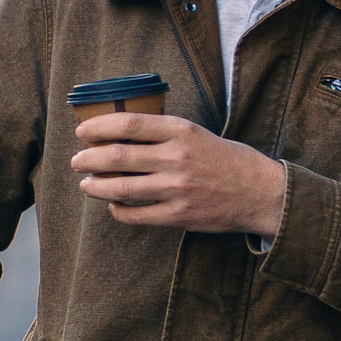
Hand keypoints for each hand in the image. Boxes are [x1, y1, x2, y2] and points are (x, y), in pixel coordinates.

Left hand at [72, 112, 285, 234]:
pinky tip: (114, 206)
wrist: (263, 193)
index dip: (98, 127)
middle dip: (87, 159)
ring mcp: (178, 189)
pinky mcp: (180, 216)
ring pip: (121, 188)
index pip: (128, 124)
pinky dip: (118, 211)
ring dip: (96, 186)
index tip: (82, 132)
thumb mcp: (199, 134)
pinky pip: (136, 215)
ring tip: (87, 185)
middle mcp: (178, 158)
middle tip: (77, 161)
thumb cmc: (229, 160)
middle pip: (116, 156)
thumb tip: (120, 134)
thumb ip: (165, 133)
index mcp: (182, 131)